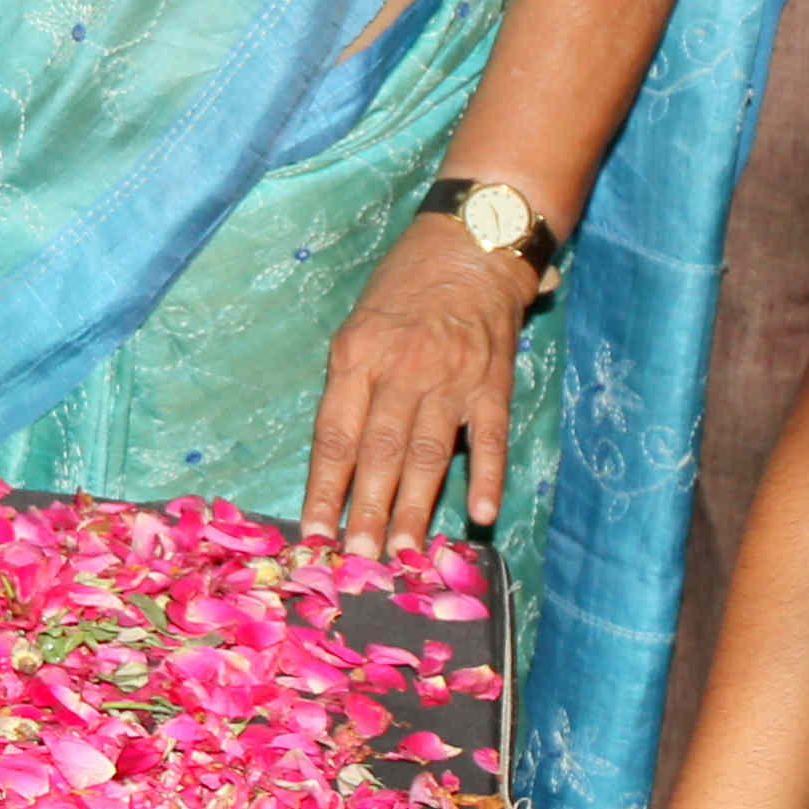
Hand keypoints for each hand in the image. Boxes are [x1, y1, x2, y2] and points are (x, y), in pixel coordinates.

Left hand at [302, 215, 531, 551]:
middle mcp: (400, 371)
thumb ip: (351, 387)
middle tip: (358, 561)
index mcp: (355, 358)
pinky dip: (487, 478)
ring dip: (417, 509)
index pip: (334, 436)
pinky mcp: (494, 384)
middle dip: (367, 513)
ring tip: (406, 555)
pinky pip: (490, 439)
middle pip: (380, 454)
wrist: (468, 246)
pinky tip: (481, 514)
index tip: (314, 535)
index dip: (324, 489)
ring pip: (429, 455)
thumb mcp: (358, 327)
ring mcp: (450, 379)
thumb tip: (340, 458)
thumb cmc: (402, 290)